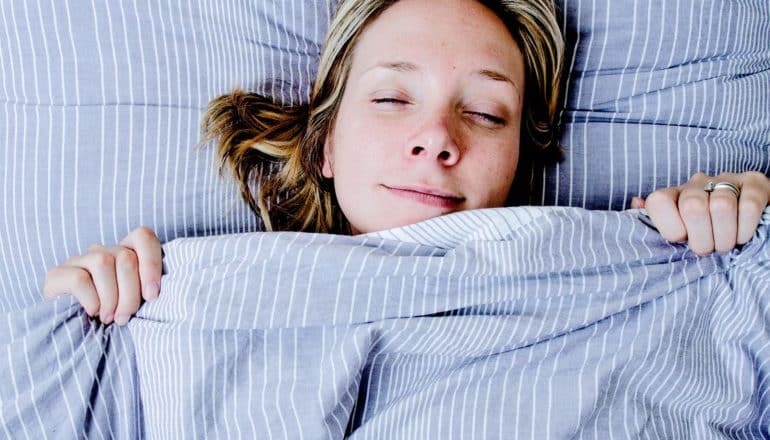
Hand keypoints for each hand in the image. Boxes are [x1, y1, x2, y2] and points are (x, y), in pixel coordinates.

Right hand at [43, 227, 162, 324]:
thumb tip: (160, 291)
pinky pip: (80, 279)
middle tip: (125, 317)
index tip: (152, 296)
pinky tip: (93, 313)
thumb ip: (150, 290)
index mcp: (125, 253)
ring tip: (109, 318)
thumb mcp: (137, 303)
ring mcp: (78, 260)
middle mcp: (102, 251)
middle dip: (130, 293)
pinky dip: (92, 300)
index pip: (143, 236)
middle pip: (126, 257)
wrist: (74, 338)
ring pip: (104, 263)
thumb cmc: (115, 318)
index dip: (151, 264)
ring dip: (111, 298)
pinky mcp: (57, 274)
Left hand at [630, 172, 769, 255]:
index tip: (682, 240)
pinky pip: (749, 205)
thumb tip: (636, 202)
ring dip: (725, 237)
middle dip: (702, 239)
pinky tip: (743, 235)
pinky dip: (746, 229)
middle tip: (709, 248)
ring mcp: (727, 180)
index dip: (670, 227)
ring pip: (721, 207)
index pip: (658, 201)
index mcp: (675, 196)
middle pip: (692, 207)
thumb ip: (658, 223)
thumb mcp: (680, 232)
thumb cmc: (707, 232)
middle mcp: (697, 183)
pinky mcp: (755, 182)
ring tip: (726, 244)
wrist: (748, 218)